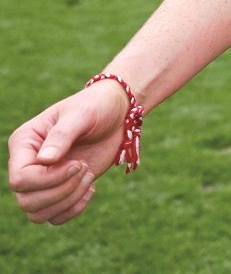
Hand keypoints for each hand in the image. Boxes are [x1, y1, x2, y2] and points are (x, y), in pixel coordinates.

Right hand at [7, 82, 128, 223]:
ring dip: (68, 200)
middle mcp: (27, 165)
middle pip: (26, 201)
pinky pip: (54, 217)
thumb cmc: (96, 106)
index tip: (77, 163)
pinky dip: (73, 209)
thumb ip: (62, 135)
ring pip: (37, 214)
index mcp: (24, 143)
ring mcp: (42, 180)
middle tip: (85, 167)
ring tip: (88, 174)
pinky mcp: (59, 190)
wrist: (116, 113)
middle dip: (61, 191)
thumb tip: (44, 161)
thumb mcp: (82, 114)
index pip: (20, 178)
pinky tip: (91, 188)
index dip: (48, 179)